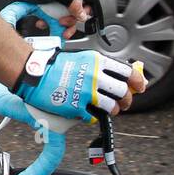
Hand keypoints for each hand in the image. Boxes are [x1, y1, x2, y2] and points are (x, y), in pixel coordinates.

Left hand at [3, 0, 93, 38]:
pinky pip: (51, 21)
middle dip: (70, 21)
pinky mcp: (45, 10)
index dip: (84, 11)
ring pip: (63, 19)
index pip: (85, 1)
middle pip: (74, 13)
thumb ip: (73, 1)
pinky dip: (48, 24)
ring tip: (55, 28)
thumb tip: (82, 15)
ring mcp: (55, 3)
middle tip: (63, 23)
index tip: (79, 18)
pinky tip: (42, 23)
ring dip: (60, 26)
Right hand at [13, 47, 146, 119]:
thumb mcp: (83, 58)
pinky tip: (88, 113)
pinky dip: (93, 117)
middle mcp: (95, 77)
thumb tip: (118, 76)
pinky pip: (93, 116)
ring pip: (112, 107)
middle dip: (127, 100)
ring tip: (108, 110)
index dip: (138, 81)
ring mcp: (86, 93)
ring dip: (113, 110)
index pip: (127, 72)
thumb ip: (100, 67)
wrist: (34, 72)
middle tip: (124, 103)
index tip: (140, 87)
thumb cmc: (55, 64)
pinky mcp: (76, 107)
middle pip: (123, 91)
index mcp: (97, 62)